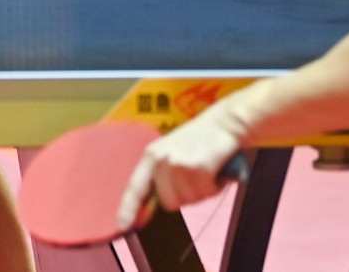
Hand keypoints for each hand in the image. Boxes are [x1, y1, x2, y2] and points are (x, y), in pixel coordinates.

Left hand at [116, 102, 247, 229]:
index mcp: (152, 156)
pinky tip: (215, 170)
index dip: (128, 209)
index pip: (136, 187)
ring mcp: (177, 163)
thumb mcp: (174, 153)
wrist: (226, 122)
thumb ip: (164, 176)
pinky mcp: (196, 167)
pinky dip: (214, 187)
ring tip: (207, 169)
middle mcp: (161, 159)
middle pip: (169, 203)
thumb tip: (161, 201)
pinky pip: (205, 193)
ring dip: (202, 191)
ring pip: (189, 200)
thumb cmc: (202, 140)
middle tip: (197, 177)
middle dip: (186, 196)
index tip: (122, 226)